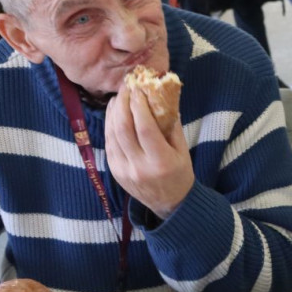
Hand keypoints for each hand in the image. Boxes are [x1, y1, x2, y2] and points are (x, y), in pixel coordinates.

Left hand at [105, 83, 194, 219]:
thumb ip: (172, 125)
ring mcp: (124, 171)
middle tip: (126, 88)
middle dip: (123, 104)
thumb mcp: (183, 150)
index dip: (139, 106)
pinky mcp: (114, 172)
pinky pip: (109, 144)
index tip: (138, 89)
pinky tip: (114, 114)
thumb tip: (162, 97)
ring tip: (118, 97)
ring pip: (112, 135)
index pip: (145, 129)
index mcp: (161, 162)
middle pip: (123, 129)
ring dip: (113, 113)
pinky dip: (109, 126)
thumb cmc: (180, 174)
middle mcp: (139, 167)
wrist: (170, 204)